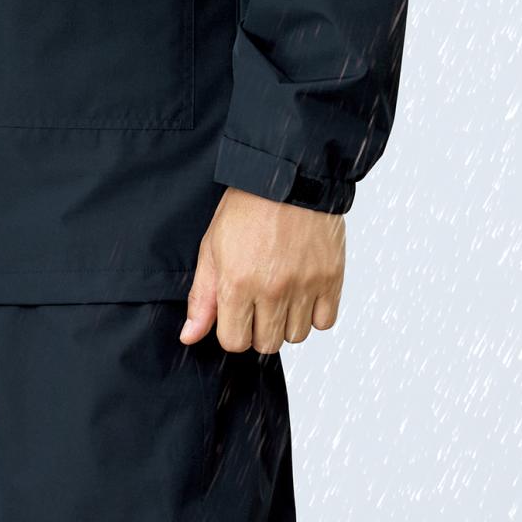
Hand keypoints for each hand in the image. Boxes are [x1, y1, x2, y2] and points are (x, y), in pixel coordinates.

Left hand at [181, 189, 343, 353]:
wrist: (288, 177)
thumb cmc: (246, 209)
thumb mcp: (212, 250)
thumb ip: (202, 298)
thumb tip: (190, 336)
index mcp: (237, 283)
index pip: (234, 342)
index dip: (232, 332)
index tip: (236, 315)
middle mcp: (272, 289)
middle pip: (267, 344)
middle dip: (259, 331)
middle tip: (258, 305)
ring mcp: (305, 285)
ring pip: (296, 336)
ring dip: (287, 323)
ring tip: (282, 297)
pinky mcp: (331, 278)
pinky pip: (325, 321)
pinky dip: (314, 315)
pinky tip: (303, 295)